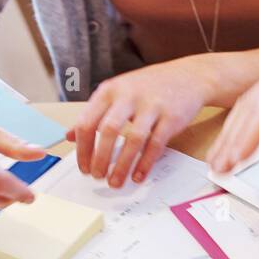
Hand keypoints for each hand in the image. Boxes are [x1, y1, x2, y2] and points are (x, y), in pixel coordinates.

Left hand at [68, 59, 213, 186]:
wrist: (189, 76)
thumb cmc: (149, 87)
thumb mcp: (117, 93)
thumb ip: (95, 114)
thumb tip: (69, 136)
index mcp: (110, 90)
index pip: (88, 121)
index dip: (83, 148)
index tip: (83, 167)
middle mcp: (129, 95)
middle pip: (108, 131)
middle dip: (100, 158)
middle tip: (97, 177)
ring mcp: (152, 105)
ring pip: (133, 140)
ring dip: (122, 165)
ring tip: (115, 182)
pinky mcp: (171, 117)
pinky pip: (156, 145)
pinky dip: (145, 164)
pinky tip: (138, 176)